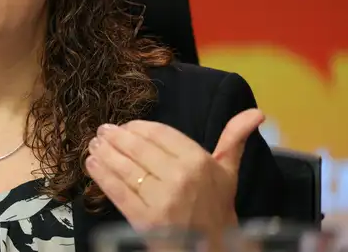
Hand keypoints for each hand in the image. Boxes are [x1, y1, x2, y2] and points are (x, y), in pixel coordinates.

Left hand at [84, 109, 263, 240]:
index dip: (138, 127)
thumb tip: (257, 112)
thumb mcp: (228, 172)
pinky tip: (91, 164)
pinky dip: (100, 175)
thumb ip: (234, 139)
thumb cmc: (217, 207)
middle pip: (138, 148)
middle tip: (103, 131)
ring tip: (94, 144)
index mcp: (199, 162)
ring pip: (124, 168)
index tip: (126, 125)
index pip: (159, 133)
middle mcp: (180, 178)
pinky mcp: (143, 219)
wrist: (212, 249)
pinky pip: (116, 191)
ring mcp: (160, 199)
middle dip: (116, 137)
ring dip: (104, 152)